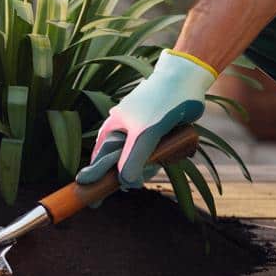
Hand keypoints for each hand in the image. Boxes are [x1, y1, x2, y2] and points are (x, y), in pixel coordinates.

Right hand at [75, 50, 213, 188]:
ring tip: (157, 165)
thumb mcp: (144, 135)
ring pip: (140, 156)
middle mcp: (124, 128)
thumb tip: (126, 184)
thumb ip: (132, 160)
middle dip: (126, 173)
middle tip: (132, 186)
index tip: (91, 195)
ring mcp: (142, 129)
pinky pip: (155, 150)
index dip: (95, 176)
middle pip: (120, 160)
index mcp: (113, 127)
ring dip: (147, 165)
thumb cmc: (159, 103)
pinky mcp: (159, 129)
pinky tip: (169, 158)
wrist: (184, 80)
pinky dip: (160, 156)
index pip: (99, 157)